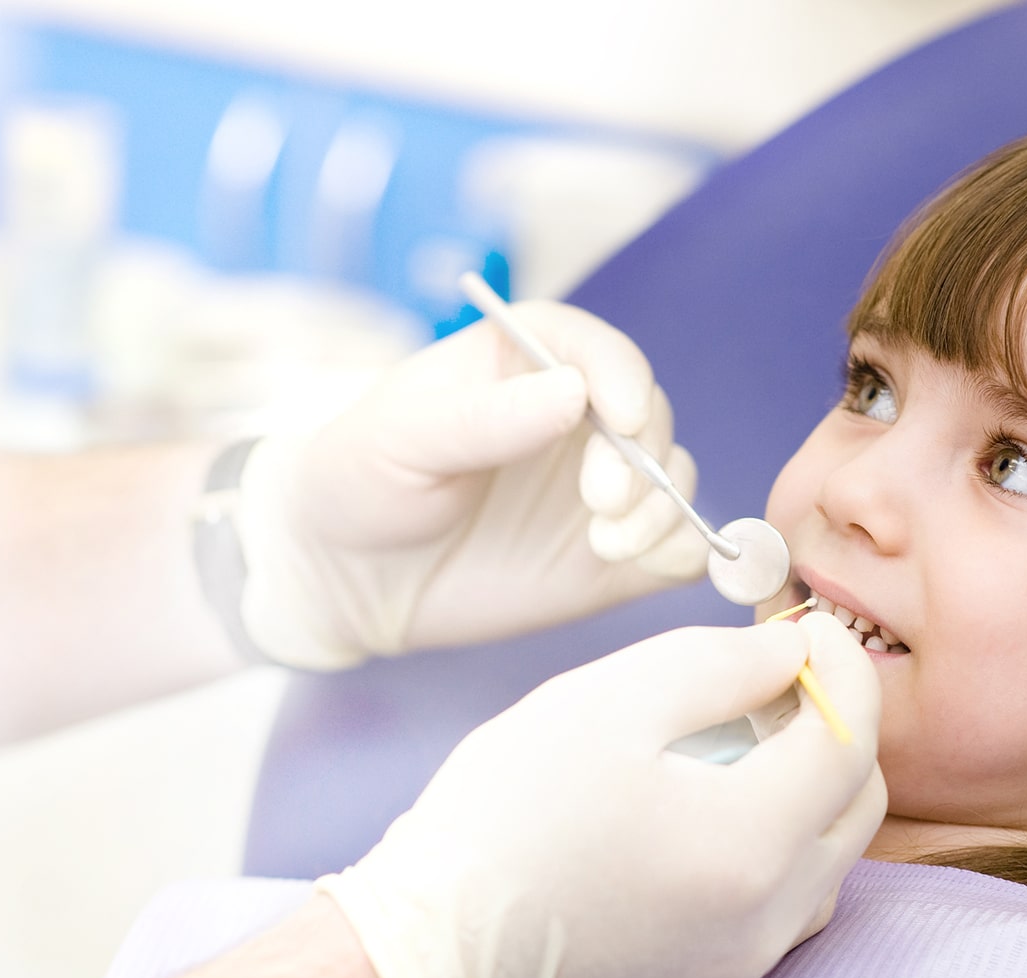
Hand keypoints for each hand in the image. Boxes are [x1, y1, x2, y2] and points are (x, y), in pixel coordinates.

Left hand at [235, 301, 707, 669]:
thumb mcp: (402, 439)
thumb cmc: (360, 482)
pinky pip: (676, 546)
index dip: (623, 378)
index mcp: (527, 364)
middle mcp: (578, 420)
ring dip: (661, 509)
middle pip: (650, 417)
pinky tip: (636, 564)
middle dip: (642, 457)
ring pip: (675, 480)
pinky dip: (679, 552)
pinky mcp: (614, 556)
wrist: (346, 578)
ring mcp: (602, 489)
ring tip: (607, 544)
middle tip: (602, 502)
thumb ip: (486, 417)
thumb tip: (574, 392)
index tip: (620, 419)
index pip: (599, 351)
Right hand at [318, 612, 885, 977]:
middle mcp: (769, 916)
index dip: (844, 668)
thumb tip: (793, 653)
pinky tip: (722, 801)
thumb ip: (722, 664)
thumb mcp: (611, 701)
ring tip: (746, 733)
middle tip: (776, 674)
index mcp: (751, 844)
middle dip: (837, 723)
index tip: (809, 627)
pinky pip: (793, 899)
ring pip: (833, 854)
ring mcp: (745, 958)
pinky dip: (786, 839)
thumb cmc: (506, 813)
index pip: (851, 739)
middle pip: (860, 802)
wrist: (430, 947)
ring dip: (814, 784)